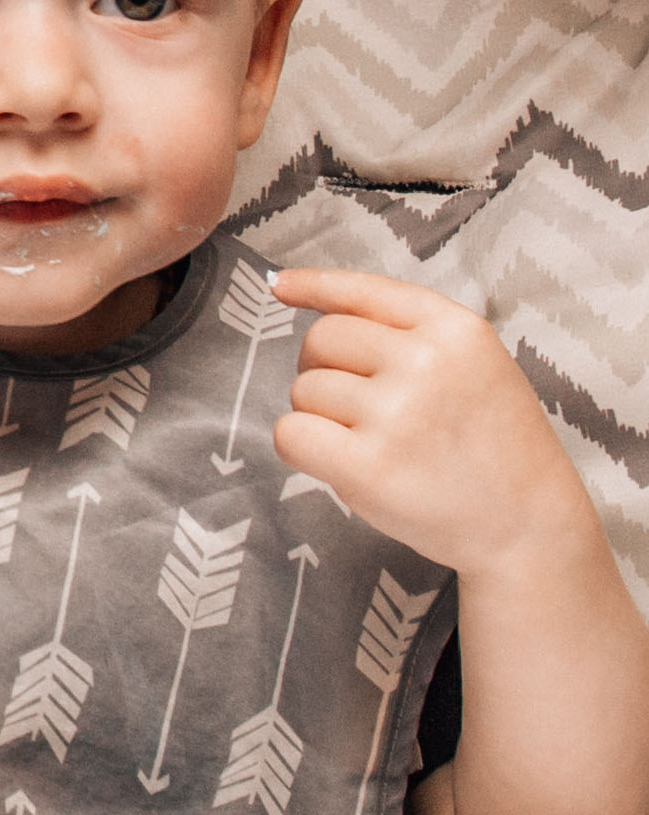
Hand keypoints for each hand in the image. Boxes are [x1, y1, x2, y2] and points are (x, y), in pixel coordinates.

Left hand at [272, 269, 589, 573]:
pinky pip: (290, 433)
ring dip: (321, 415)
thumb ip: (407, 331)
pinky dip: (301, 448)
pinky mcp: (369, 466)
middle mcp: (427, 361)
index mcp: (457, 329)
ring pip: (304, 389)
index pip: (364, 290)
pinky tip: (340, 463)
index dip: (315, 286)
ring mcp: (397, 414)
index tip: (283, 288)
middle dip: (324, 368)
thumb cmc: (492, 446)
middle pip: (322, 338)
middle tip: (360, 406)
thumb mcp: (476, 366)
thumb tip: (292, 289)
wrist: (530, 527)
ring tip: (374, 442)